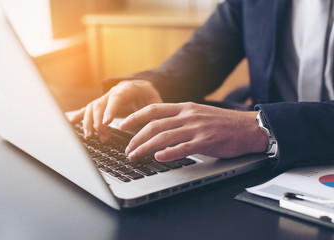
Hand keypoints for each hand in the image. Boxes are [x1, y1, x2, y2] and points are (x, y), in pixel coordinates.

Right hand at [68, 80, 162, 141]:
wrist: (143, 88)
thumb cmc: (150, 97)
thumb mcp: (156, 103)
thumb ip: (153, 113)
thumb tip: (151, 127)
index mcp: (128, 89)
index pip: (116, 98)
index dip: (110, 109)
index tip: (106, 122)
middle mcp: (113, 91)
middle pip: (100, 104)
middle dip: (98, 121)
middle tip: (103, 137)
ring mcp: (105, 97)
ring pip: (91, 107)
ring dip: (88, 122)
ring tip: (90, 137)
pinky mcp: (100, 104)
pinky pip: (87, 109)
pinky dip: (78, 116)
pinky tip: (70, 123)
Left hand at [119, 102, 267, 161]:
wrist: (249, 127)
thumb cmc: (224, 123)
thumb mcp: (199, 114)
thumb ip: (181, 118)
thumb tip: (161, 127)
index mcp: (185, 108)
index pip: (154, 109)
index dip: (135, 116)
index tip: (122, 124)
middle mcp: (188, 116)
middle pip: (154, 126)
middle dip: (136, 138)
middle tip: (127, 149)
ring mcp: (197, 129)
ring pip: (164, 137)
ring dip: (145, 148)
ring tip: (134, 156)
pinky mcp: (206, 142)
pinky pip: (183, 148)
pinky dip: (168, 153)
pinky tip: (158, 158)